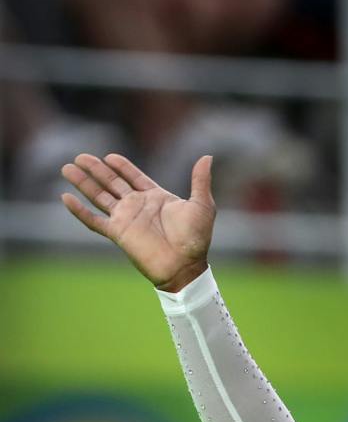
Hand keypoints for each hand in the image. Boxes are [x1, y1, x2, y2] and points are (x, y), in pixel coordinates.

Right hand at [61, 153, 215, 291]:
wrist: (185, 265)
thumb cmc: (197, 238)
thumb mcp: (202, 205)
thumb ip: (200, 180)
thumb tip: (207, 156)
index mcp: (156, 198)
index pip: (134, 177)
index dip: (122, 166)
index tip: (109, 156)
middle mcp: (138, 206)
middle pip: (112, 183)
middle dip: (96, 169)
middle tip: (80, 156)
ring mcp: (126, 219)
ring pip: (99, 196)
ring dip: (84, 183)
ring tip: (67, 168)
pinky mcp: (117, 233)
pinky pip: (94, 220)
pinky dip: (79, 211)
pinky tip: (65, 198)